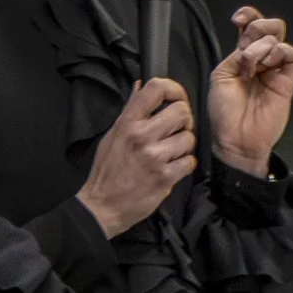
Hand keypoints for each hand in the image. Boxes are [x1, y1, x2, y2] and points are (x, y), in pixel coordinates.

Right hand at [77, 79, 195, 237]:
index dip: (174, 89)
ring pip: (189, 138)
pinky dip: (184, 165)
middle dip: (183, 121)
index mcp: (128, 123)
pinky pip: (190, 161)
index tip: (176, 98)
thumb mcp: (112, 135)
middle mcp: (141, 136)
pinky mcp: (165, 177)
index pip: (156, 88)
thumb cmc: (107, 171)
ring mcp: (154, 156)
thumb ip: (130, 111)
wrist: (102, 206)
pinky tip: (171, 168)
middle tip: (175, 131)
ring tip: (170, 153)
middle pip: (182, 111)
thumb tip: (140, 86)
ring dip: (184, 146)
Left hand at [208, 6, 292, 176]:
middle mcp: (260, 61)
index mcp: (242, 58)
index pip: (250, 28)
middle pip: (270, 27)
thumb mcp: (221, 75)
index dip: (248, 16)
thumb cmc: (224, 114)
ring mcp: (275, 70)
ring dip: (261, 47)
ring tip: (250, 66)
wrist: (235, 138)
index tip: (238, 19)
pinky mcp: (288, 81)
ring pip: (279, 38)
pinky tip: (265, 67)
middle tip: (246, 44)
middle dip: (257, 27)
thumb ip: (237, 54)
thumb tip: (251, 45)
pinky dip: (279, 53)